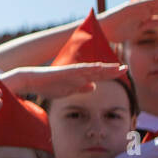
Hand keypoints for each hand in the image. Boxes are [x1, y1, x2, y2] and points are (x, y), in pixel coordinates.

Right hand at [3, 62, 127, 99]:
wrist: (31, 81)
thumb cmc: (48, 86)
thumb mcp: (68, 90)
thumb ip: (81, 88)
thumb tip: (94, 86)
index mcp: (79, 78)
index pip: (98, 75)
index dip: (110, 74)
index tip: (123, 73)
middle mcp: (77, 73)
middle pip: (98, 71)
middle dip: (112, 70)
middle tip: (126, 68)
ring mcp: (72, 71)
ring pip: (92, 69)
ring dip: (105, 68)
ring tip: (117, 68)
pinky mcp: (65, 71)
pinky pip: (80, 69)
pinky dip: (90, 68)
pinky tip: (99, 67)